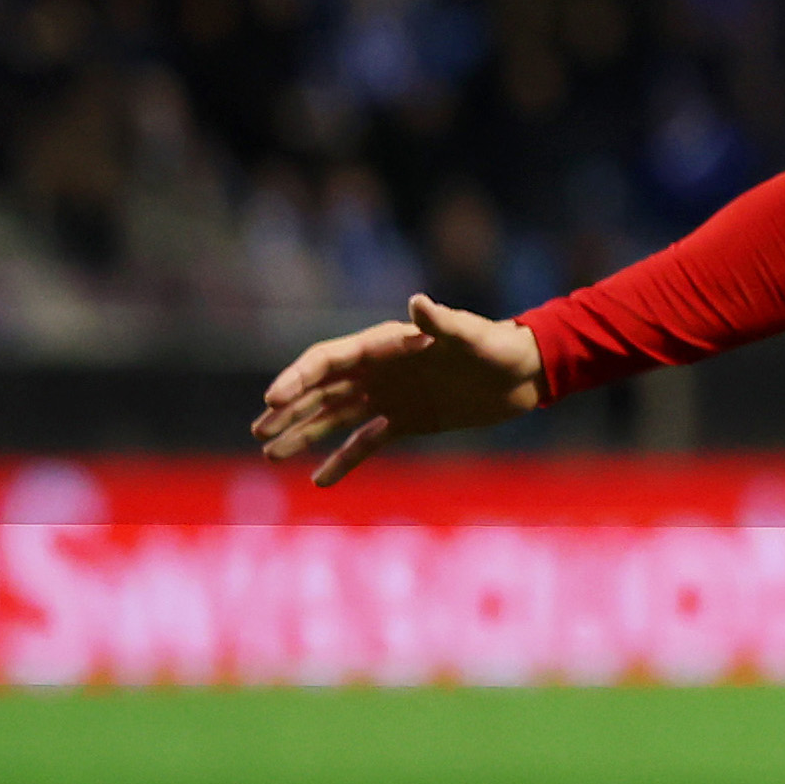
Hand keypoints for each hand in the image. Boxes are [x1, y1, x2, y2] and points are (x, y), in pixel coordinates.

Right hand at [253, 294, 547, 484]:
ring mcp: (389, 397)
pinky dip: (343, 461)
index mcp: (384, 346)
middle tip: (260, 432)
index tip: (273, 400)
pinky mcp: (406, 422)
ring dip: (303, 434)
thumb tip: (417, 303)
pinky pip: (366, 443)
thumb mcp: (471, 335)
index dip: (298, 378)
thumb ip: (442, 322)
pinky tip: (319, 481)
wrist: (524, 372)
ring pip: (335, 417)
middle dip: (289, 410)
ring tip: (271, 453)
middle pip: (321, 391)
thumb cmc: (497, 345)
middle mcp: (378, 371)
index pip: (328, 360)